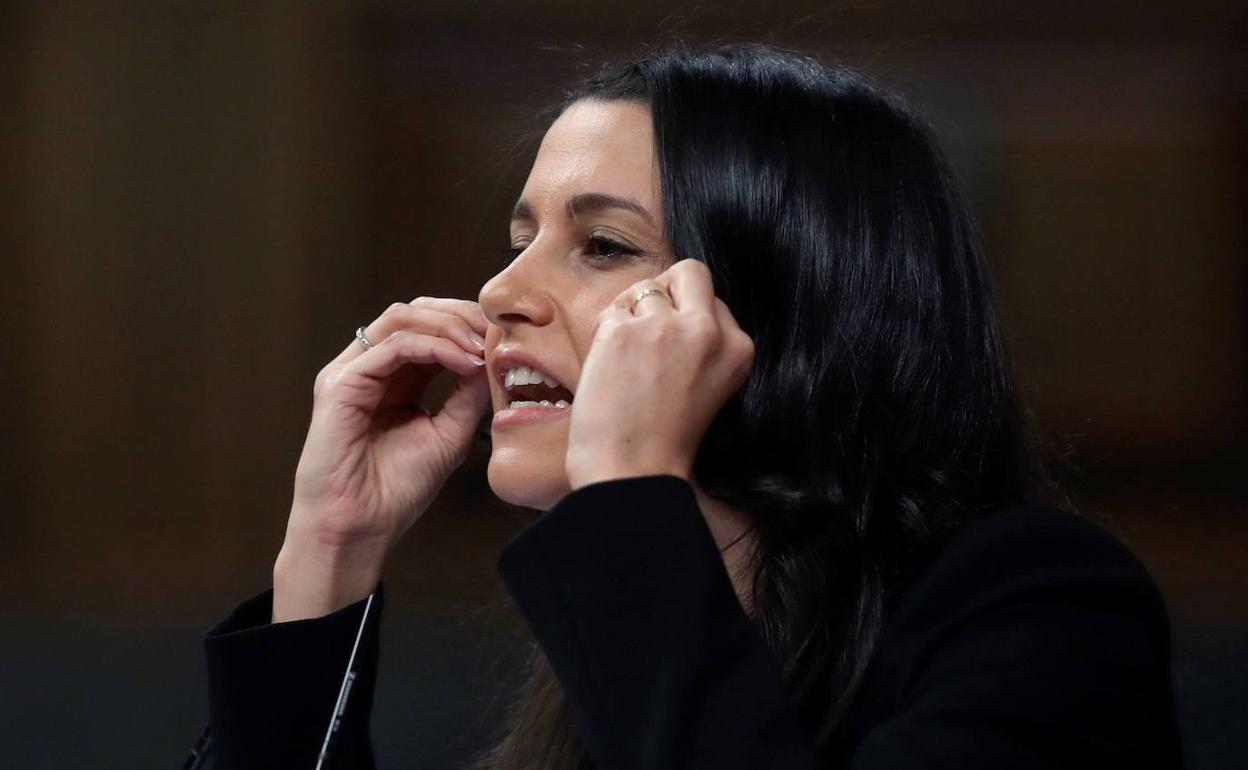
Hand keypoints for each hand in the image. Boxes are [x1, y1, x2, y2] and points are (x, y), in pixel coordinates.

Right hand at [274, 297, 490, 619]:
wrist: (359, 528)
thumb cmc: (396, 490)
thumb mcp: (449, 433)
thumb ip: (467, 394)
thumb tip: (492, 356)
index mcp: (394, 378)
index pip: (430, 328)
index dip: (467, 324)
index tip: (504, 338)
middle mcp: (370, 368)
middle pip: (415, 312)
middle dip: (460, 314)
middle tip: (494, 331)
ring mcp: (351, 372)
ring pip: (402, 318)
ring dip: (448, 325)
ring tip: (480, 346)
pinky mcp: (340, 384)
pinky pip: (391, 346)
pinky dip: (433, 347)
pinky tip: (462, 362)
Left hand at [566, 259, 754, 489]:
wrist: (632, 473)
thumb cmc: (662, 439)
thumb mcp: (707, 384)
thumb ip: (700, 341)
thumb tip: (670, 293)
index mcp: (738, 348)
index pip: (711, 298)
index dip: (684, 317)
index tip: (671, 354)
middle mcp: (709, 332)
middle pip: (688, 272)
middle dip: (665, 292)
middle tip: (649, 334)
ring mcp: (666, 328)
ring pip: (644, 289)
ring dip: (630, 316)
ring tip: (627, 362)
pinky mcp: (624, 332)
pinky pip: (612, 310)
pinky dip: (605, 333)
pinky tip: (609, 368)